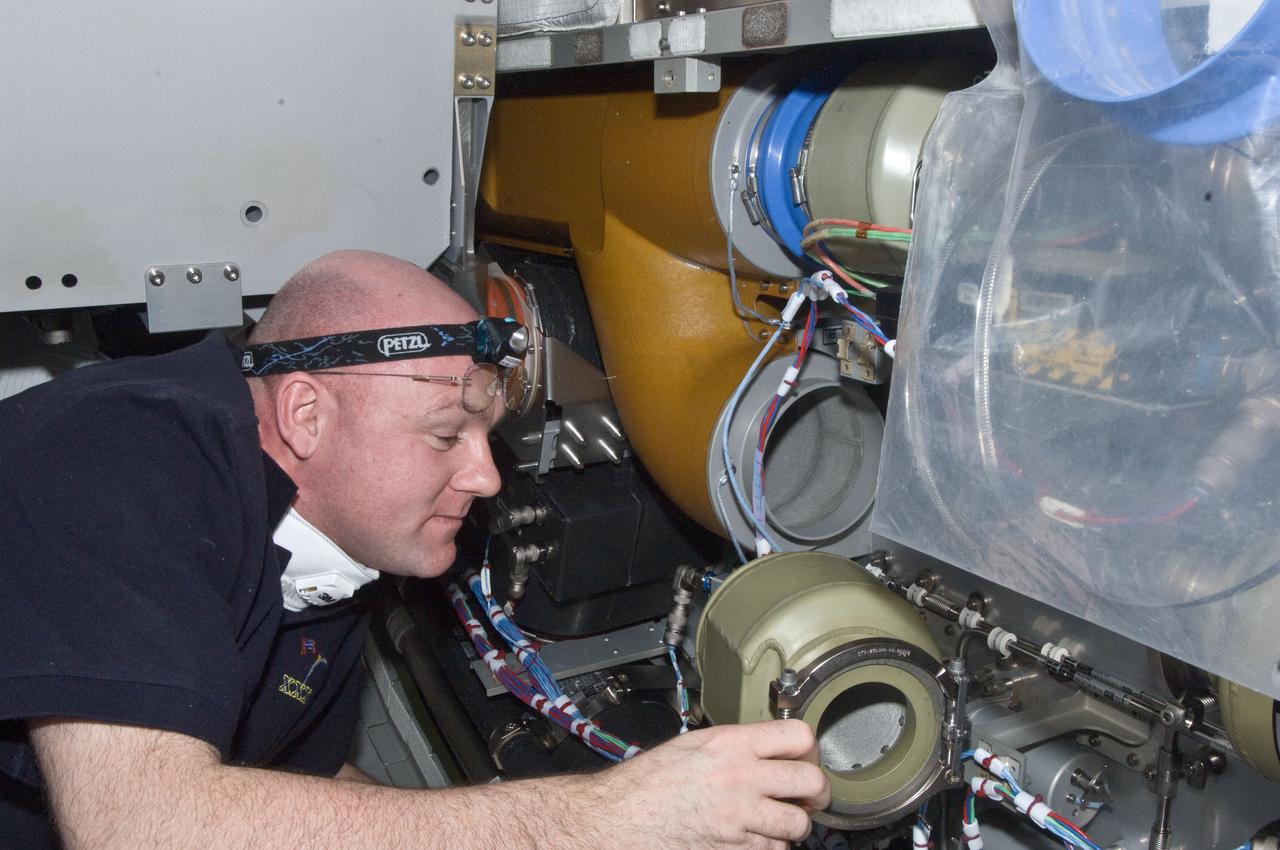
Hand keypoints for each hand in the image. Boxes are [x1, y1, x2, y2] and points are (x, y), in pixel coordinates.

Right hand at [588, 720, 829, 849]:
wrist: (621, 816)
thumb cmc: (649, 781)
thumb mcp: (694, 744)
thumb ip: (734, 744)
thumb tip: (767, 747)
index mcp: (731, 743)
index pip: (799, 736)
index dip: (810, 748)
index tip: (806, 757)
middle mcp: (741, 776)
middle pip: (810, 780)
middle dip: (817, 791)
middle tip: (811, 795)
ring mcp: (739, 814)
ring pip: (798, 823)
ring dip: (795, 823)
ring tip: (783, 819)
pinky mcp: (734, 845)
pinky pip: (774, 849)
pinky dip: (772, 845)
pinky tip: (758, 836)